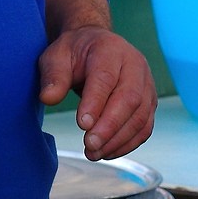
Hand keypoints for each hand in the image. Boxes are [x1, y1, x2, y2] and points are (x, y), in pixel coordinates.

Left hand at [37, 25, 155, 160]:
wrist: (96, 46)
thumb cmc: (75, 53)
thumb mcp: (56, 57)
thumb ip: (53, 76)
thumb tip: (49, 98)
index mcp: (110, 50)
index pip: (106, 78)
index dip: (96, 103)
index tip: (82, 124)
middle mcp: (134, 65)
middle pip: (129, 99)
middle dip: (110, 126)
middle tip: (90, 145)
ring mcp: (146, 85)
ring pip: (140, 116)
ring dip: (118, 140)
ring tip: (94, 153)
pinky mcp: (149, 102)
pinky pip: (144, 127)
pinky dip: (128, 144)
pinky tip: (107, 152)